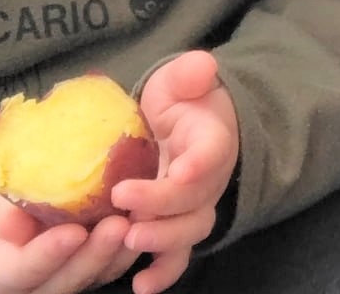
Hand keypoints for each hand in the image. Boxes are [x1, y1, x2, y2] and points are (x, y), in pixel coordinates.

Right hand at [0, 191, 138, 293]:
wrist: (15, 221)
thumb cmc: (2, 210)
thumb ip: (5, 216)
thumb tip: (11, 226)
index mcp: (2, 274)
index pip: (24, 269)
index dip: (49, 253)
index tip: (73, 233)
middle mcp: (40, 286)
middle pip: (68, 278)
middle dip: (95, 253)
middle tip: (117, 225)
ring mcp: (71, 280)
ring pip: (99, 273)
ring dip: (121, 248)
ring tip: (142, 217)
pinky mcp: (97, 269)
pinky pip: (116, 262)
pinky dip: (133, 242)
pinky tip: (150, 216)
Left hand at [109, 50, 239, 293]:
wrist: (187, 128)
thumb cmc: (181, 104)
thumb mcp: (181, 80)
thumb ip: (189, 74)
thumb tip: (203, 66)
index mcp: (212, 139)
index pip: (211, 153)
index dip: (198, 165)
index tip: (179, 170)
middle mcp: (209, 179)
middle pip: (196, 201)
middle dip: (164, 207)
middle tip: (127, 206)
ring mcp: (195, 207)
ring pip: (190, 231)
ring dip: (163, 241)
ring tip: (129, 240)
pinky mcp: (178, 228)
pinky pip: (178, 257)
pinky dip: (164, 273)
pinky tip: (141, 285)